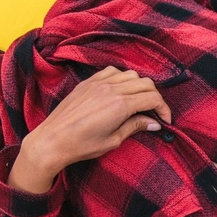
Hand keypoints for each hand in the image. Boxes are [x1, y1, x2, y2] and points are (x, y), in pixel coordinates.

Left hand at [10, 67, 171, 193]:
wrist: (52, 140)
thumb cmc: (82, 145)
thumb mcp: (114, 140)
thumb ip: (135, 126)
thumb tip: (154, 123)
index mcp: (121, 105)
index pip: (153, 98)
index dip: (164, 110)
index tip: (164, 121)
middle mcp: (111, 89)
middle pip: (146, 84)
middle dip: (155, 98)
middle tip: (154, 113)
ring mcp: (98, 83)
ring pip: (131, 75)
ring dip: (140, 87)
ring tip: (138, 102)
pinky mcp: (88, 82)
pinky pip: (112, 71)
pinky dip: (122, 78)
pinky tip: (120, 91)